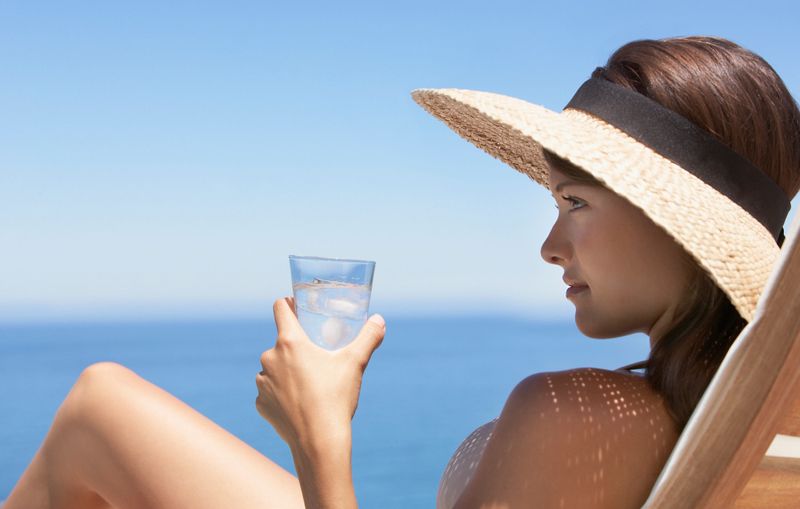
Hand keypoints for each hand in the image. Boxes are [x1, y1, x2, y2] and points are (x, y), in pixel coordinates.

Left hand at [255, 297, 385, 450]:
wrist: (319, 441)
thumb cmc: (336, 398)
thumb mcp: (355, 363)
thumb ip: (368, 337)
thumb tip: (379, 320)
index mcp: (290, 342)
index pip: (280, 308)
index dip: (288, 304)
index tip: (296, 307)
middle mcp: (270, 358)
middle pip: (281, 343)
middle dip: (296, 348)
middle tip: (316, 358)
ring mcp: (262, 383)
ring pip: (275, 369)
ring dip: (287, 372)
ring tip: (309, 384)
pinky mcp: (261, 404)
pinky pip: (270, 392)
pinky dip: (282, 394)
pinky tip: (299, 403)